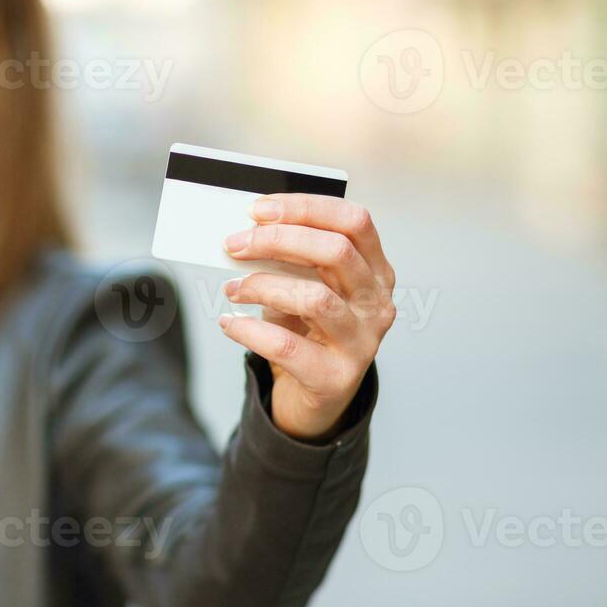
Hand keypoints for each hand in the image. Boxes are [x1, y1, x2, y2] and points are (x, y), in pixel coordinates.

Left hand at [217, 194, 396, 441]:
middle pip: (335, 252)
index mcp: (376, 271)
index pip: (353, 222)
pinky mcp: (335, 377)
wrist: (316, 397)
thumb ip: (289, 260)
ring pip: (314, 298)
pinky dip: (249, 330)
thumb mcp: (305, 287)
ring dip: (262, 285)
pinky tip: (229, 323)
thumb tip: (245, 235)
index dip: (305, 208)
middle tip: (235, 244)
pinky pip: (286, 346)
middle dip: (277, 240)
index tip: (258, 209)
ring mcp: (362, 342)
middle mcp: (376, 303)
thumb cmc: (309, 332)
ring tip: (232, 289)